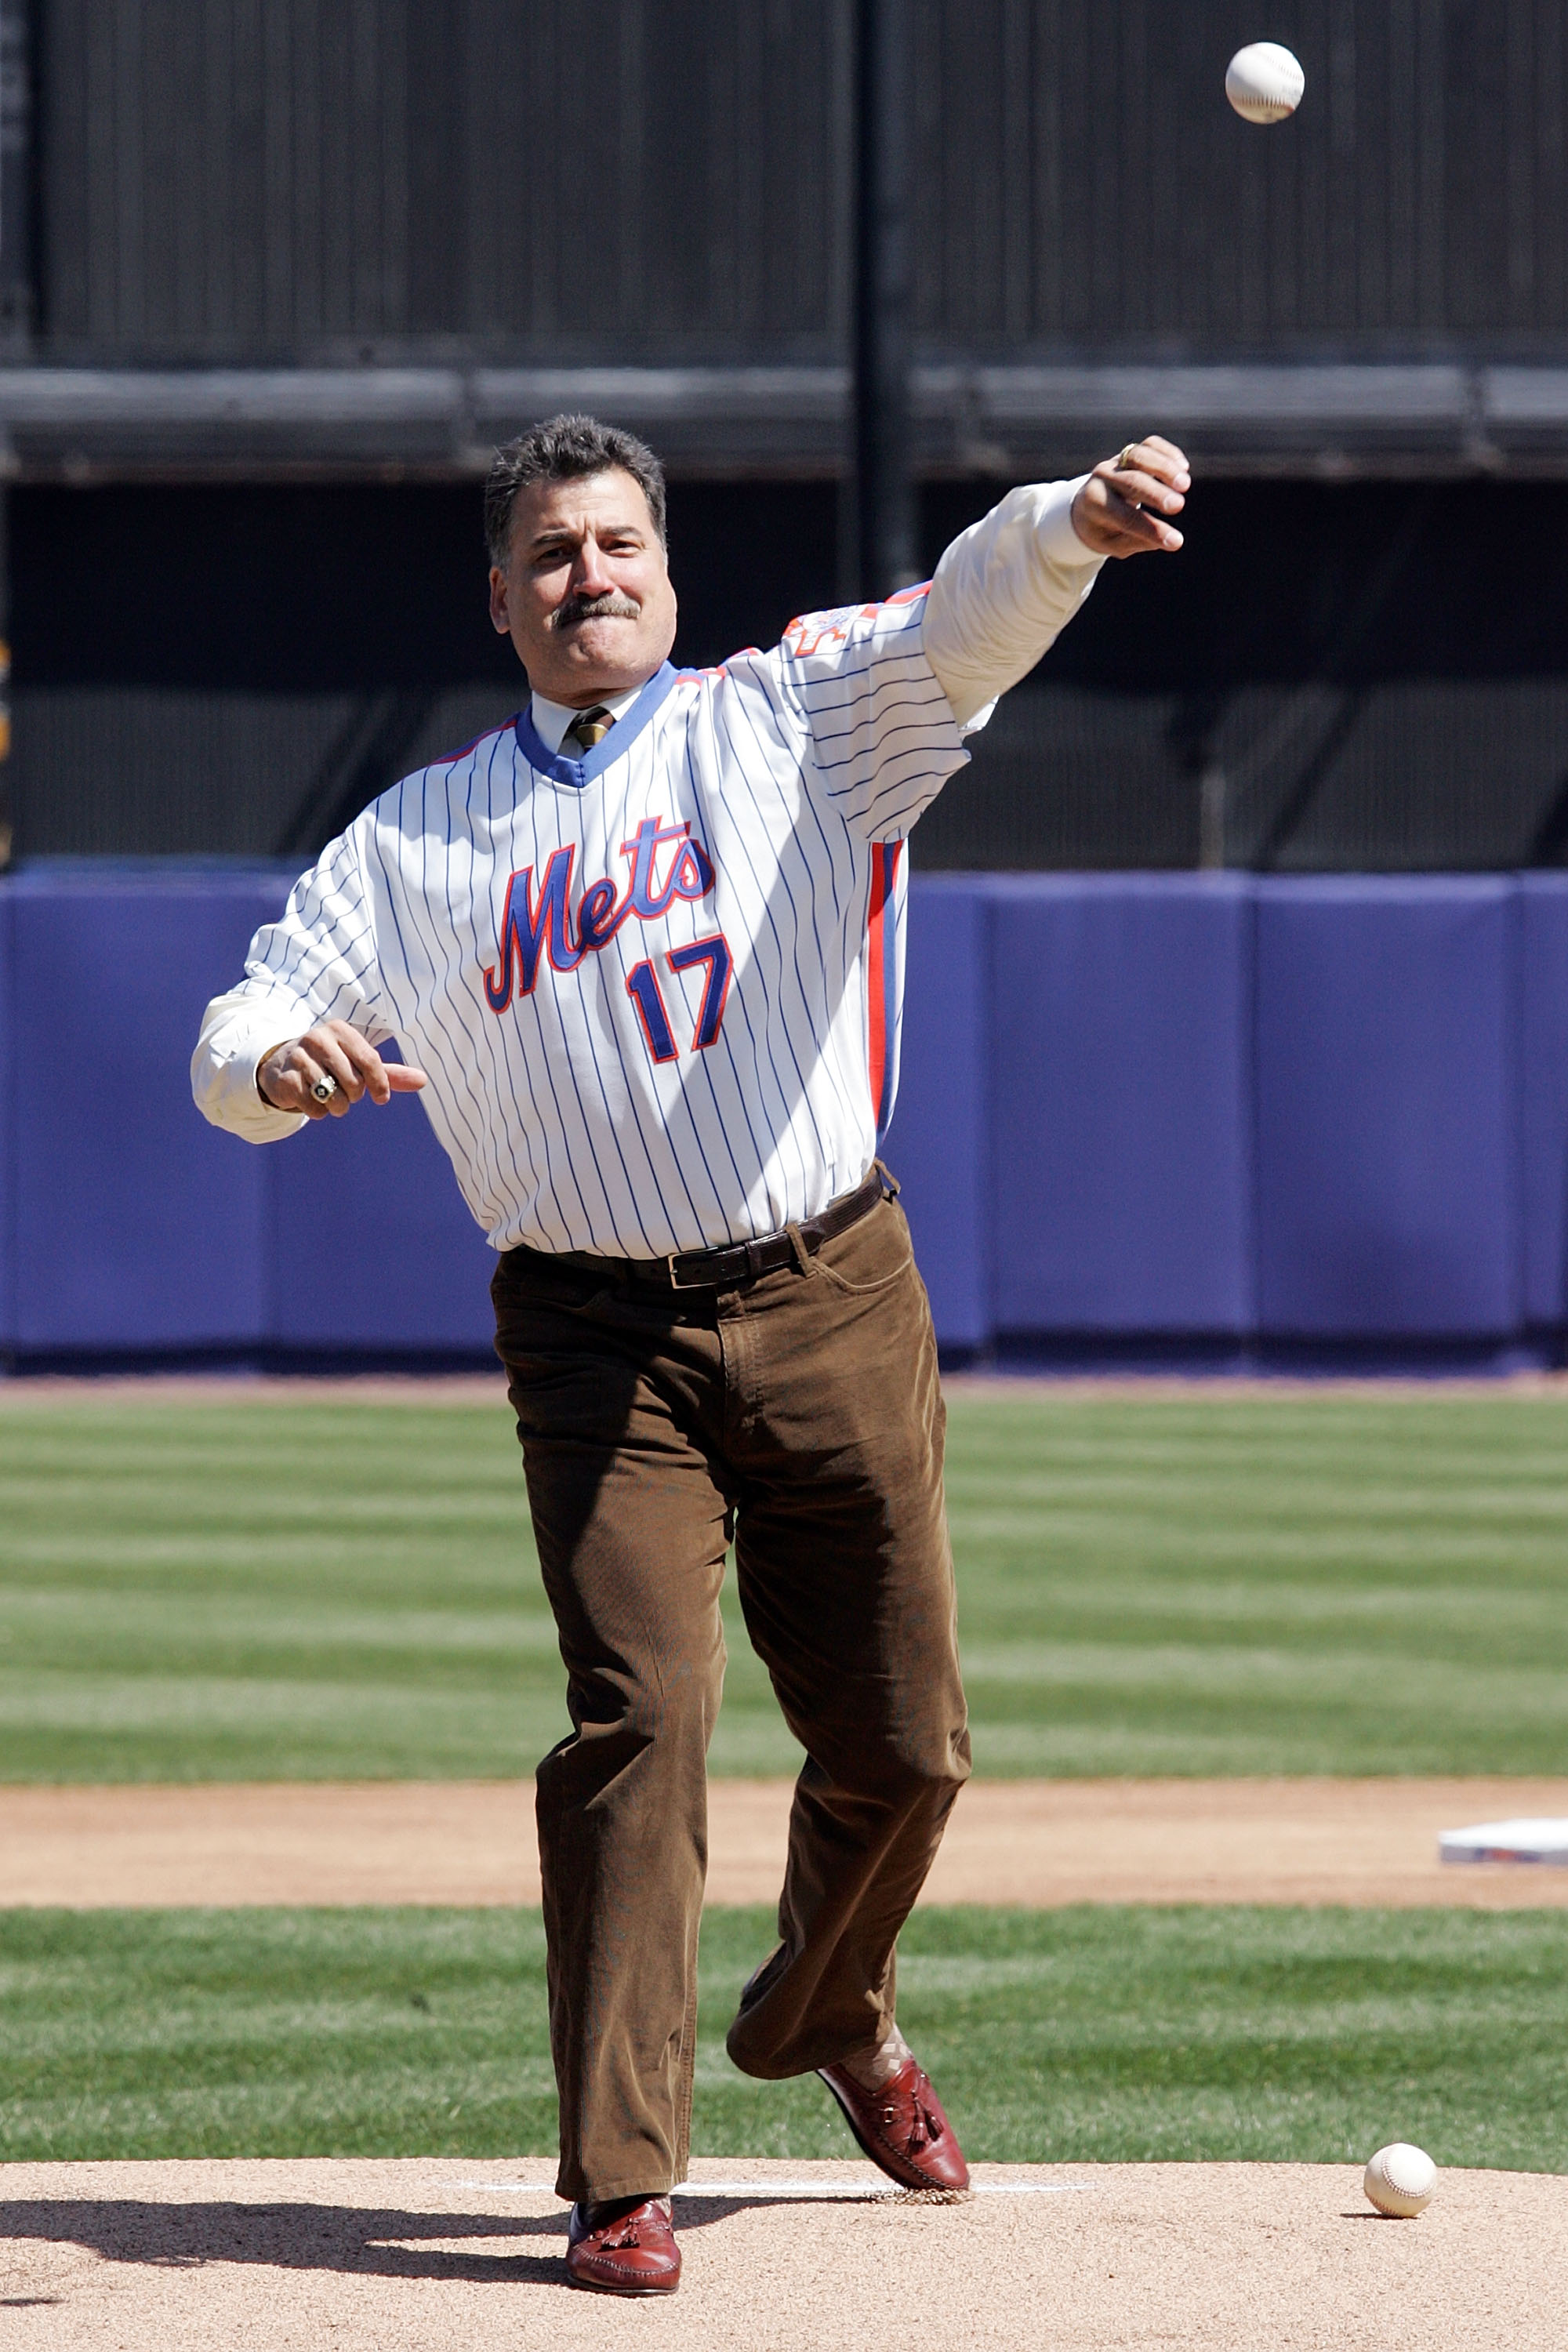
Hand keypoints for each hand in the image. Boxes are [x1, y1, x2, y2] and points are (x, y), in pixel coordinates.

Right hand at [256, 1019, 427, 1119]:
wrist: (281, 1066)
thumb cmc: (329, 1064)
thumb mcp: (358, 1063)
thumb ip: (389, 1073)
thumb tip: (423, 1080)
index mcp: (339, 1030)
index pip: (370, 1061)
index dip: (380, 1085)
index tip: (381, 1099)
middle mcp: (317, 1038)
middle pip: (353, 1082)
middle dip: (355, 1096)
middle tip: (347, 1092)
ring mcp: (298, 1057)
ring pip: (333, 1096)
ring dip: (338, 1107)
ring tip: (332, 1099)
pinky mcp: (286, 1078)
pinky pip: (314, 1107)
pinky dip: (319, 1112)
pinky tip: (313, 1101)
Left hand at [1070, 437, 1189, 557]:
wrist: (1087, 504)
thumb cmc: (1103, 529)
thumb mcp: (1113, 544)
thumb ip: (1137, 541)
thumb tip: (1166, 541)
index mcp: (1094, 503)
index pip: (1125, 518)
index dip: (1152, 529)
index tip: (1176, 542)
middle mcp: (1102, 477)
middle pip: (1131, 481)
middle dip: (1156, 493)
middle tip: (1178, 506)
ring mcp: (1116, 461)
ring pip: (1140, 455)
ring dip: (1165, 469)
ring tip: (1185, 485)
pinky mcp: (1131, 451)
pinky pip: (1151, 445)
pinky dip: (1168, 453)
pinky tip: (1184, 468)